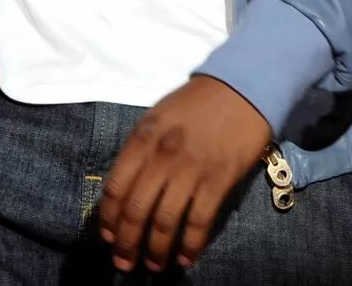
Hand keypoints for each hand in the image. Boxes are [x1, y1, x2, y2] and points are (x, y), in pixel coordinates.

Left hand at [98, 75, 271, 272]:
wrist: (242, 86)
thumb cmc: (197, 103)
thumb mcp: (158, 116)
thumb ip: (139, 150)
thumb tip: (125, 192)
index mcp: (143, 138)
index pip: (115, 188)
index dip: (109, 220)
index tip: (109, 238)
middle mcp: (162, 156)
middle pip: (136, 211)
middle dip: (127, 244)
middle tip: (125, 264)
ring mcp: (191, 169)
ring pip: (165, 222)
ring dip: (157, 250)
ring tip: (154, 265)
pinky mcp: (219, 180)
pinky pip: (199, 221)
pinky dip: (190, 245)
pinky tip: (186, 257)